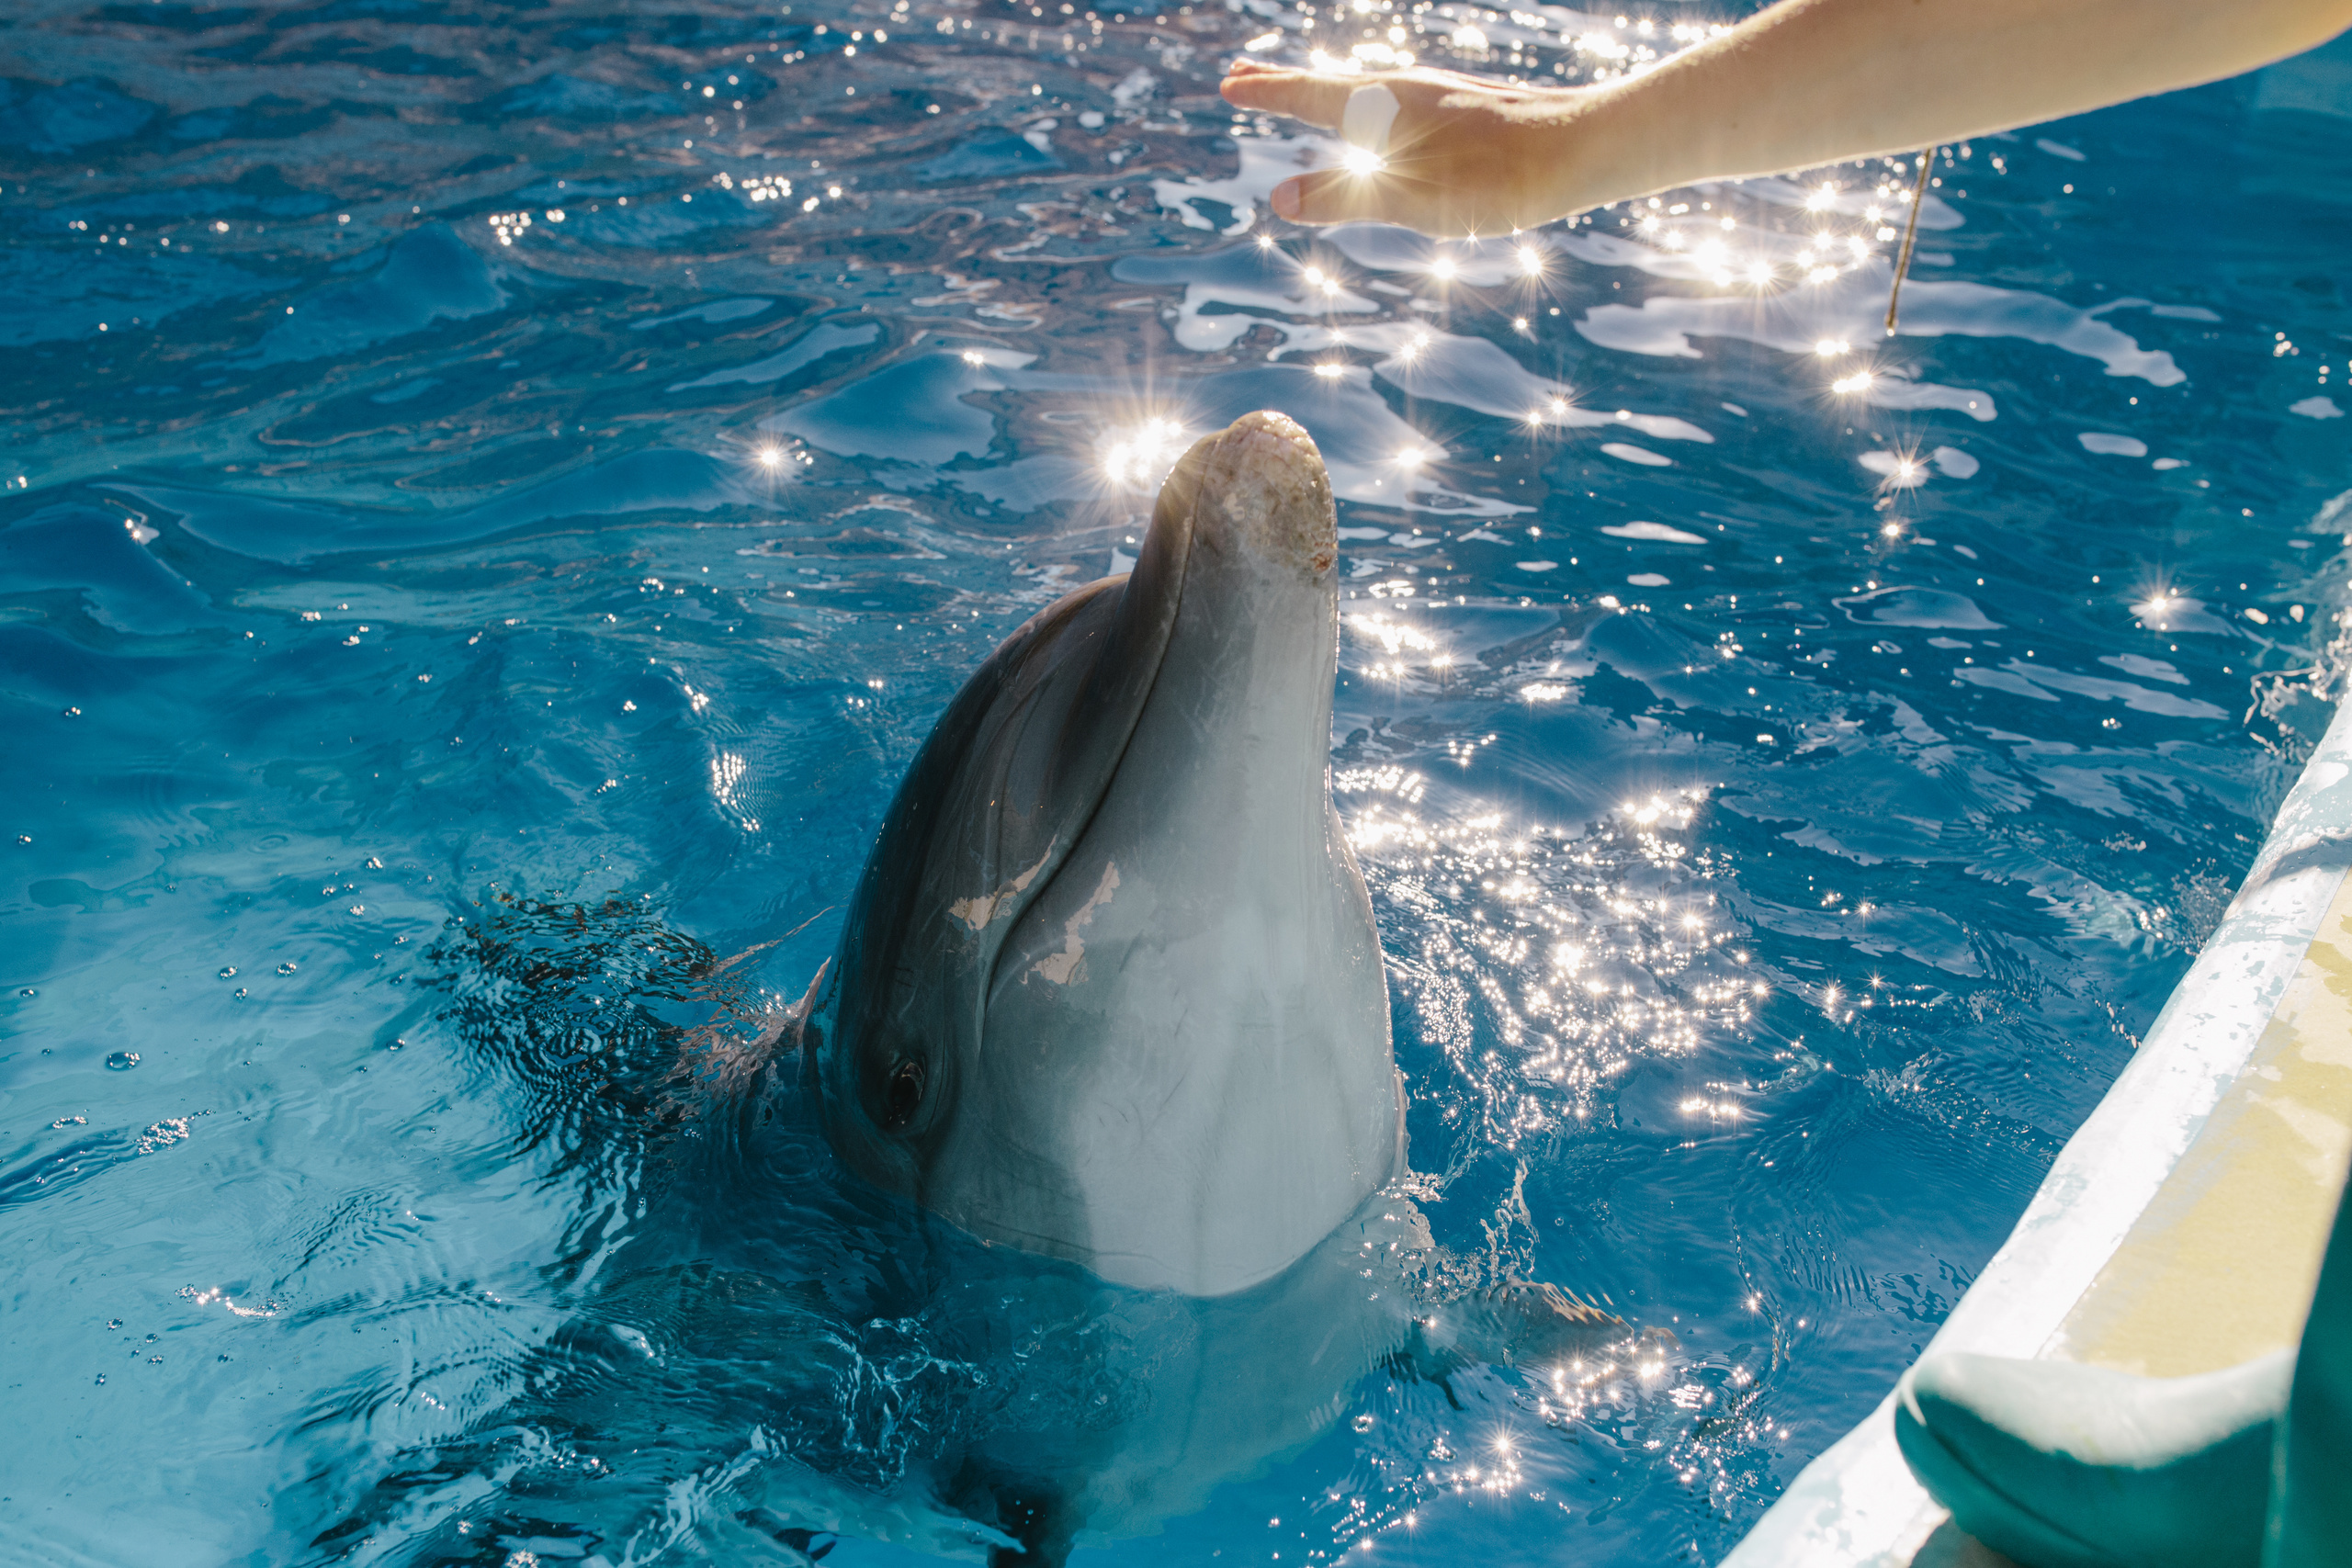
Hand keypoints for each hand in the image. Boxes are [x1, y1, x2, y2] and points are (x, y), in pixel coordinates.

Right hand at [1221, 59, 1600, 236]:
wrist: (1579, 148)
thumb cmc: (1494, 179)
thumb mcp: (1409, 199)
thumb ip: (1343, 197)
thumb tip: (1278, 197)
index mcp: (1382, 104)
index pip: (1306, 95)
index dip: (1266, 94)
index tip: (1228, 83)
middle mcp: (1405, 89)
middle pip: (1330, 83)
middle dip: (1284, 82)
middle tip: (1244, 72)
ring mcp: (1437, 96)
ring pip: (1365, 89)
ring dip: (1325, 93)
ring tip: (1306, 97)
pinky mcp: (1465, 110)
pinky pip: (1396, 100)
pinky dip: (1366, 105)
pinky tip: (1386, 122)